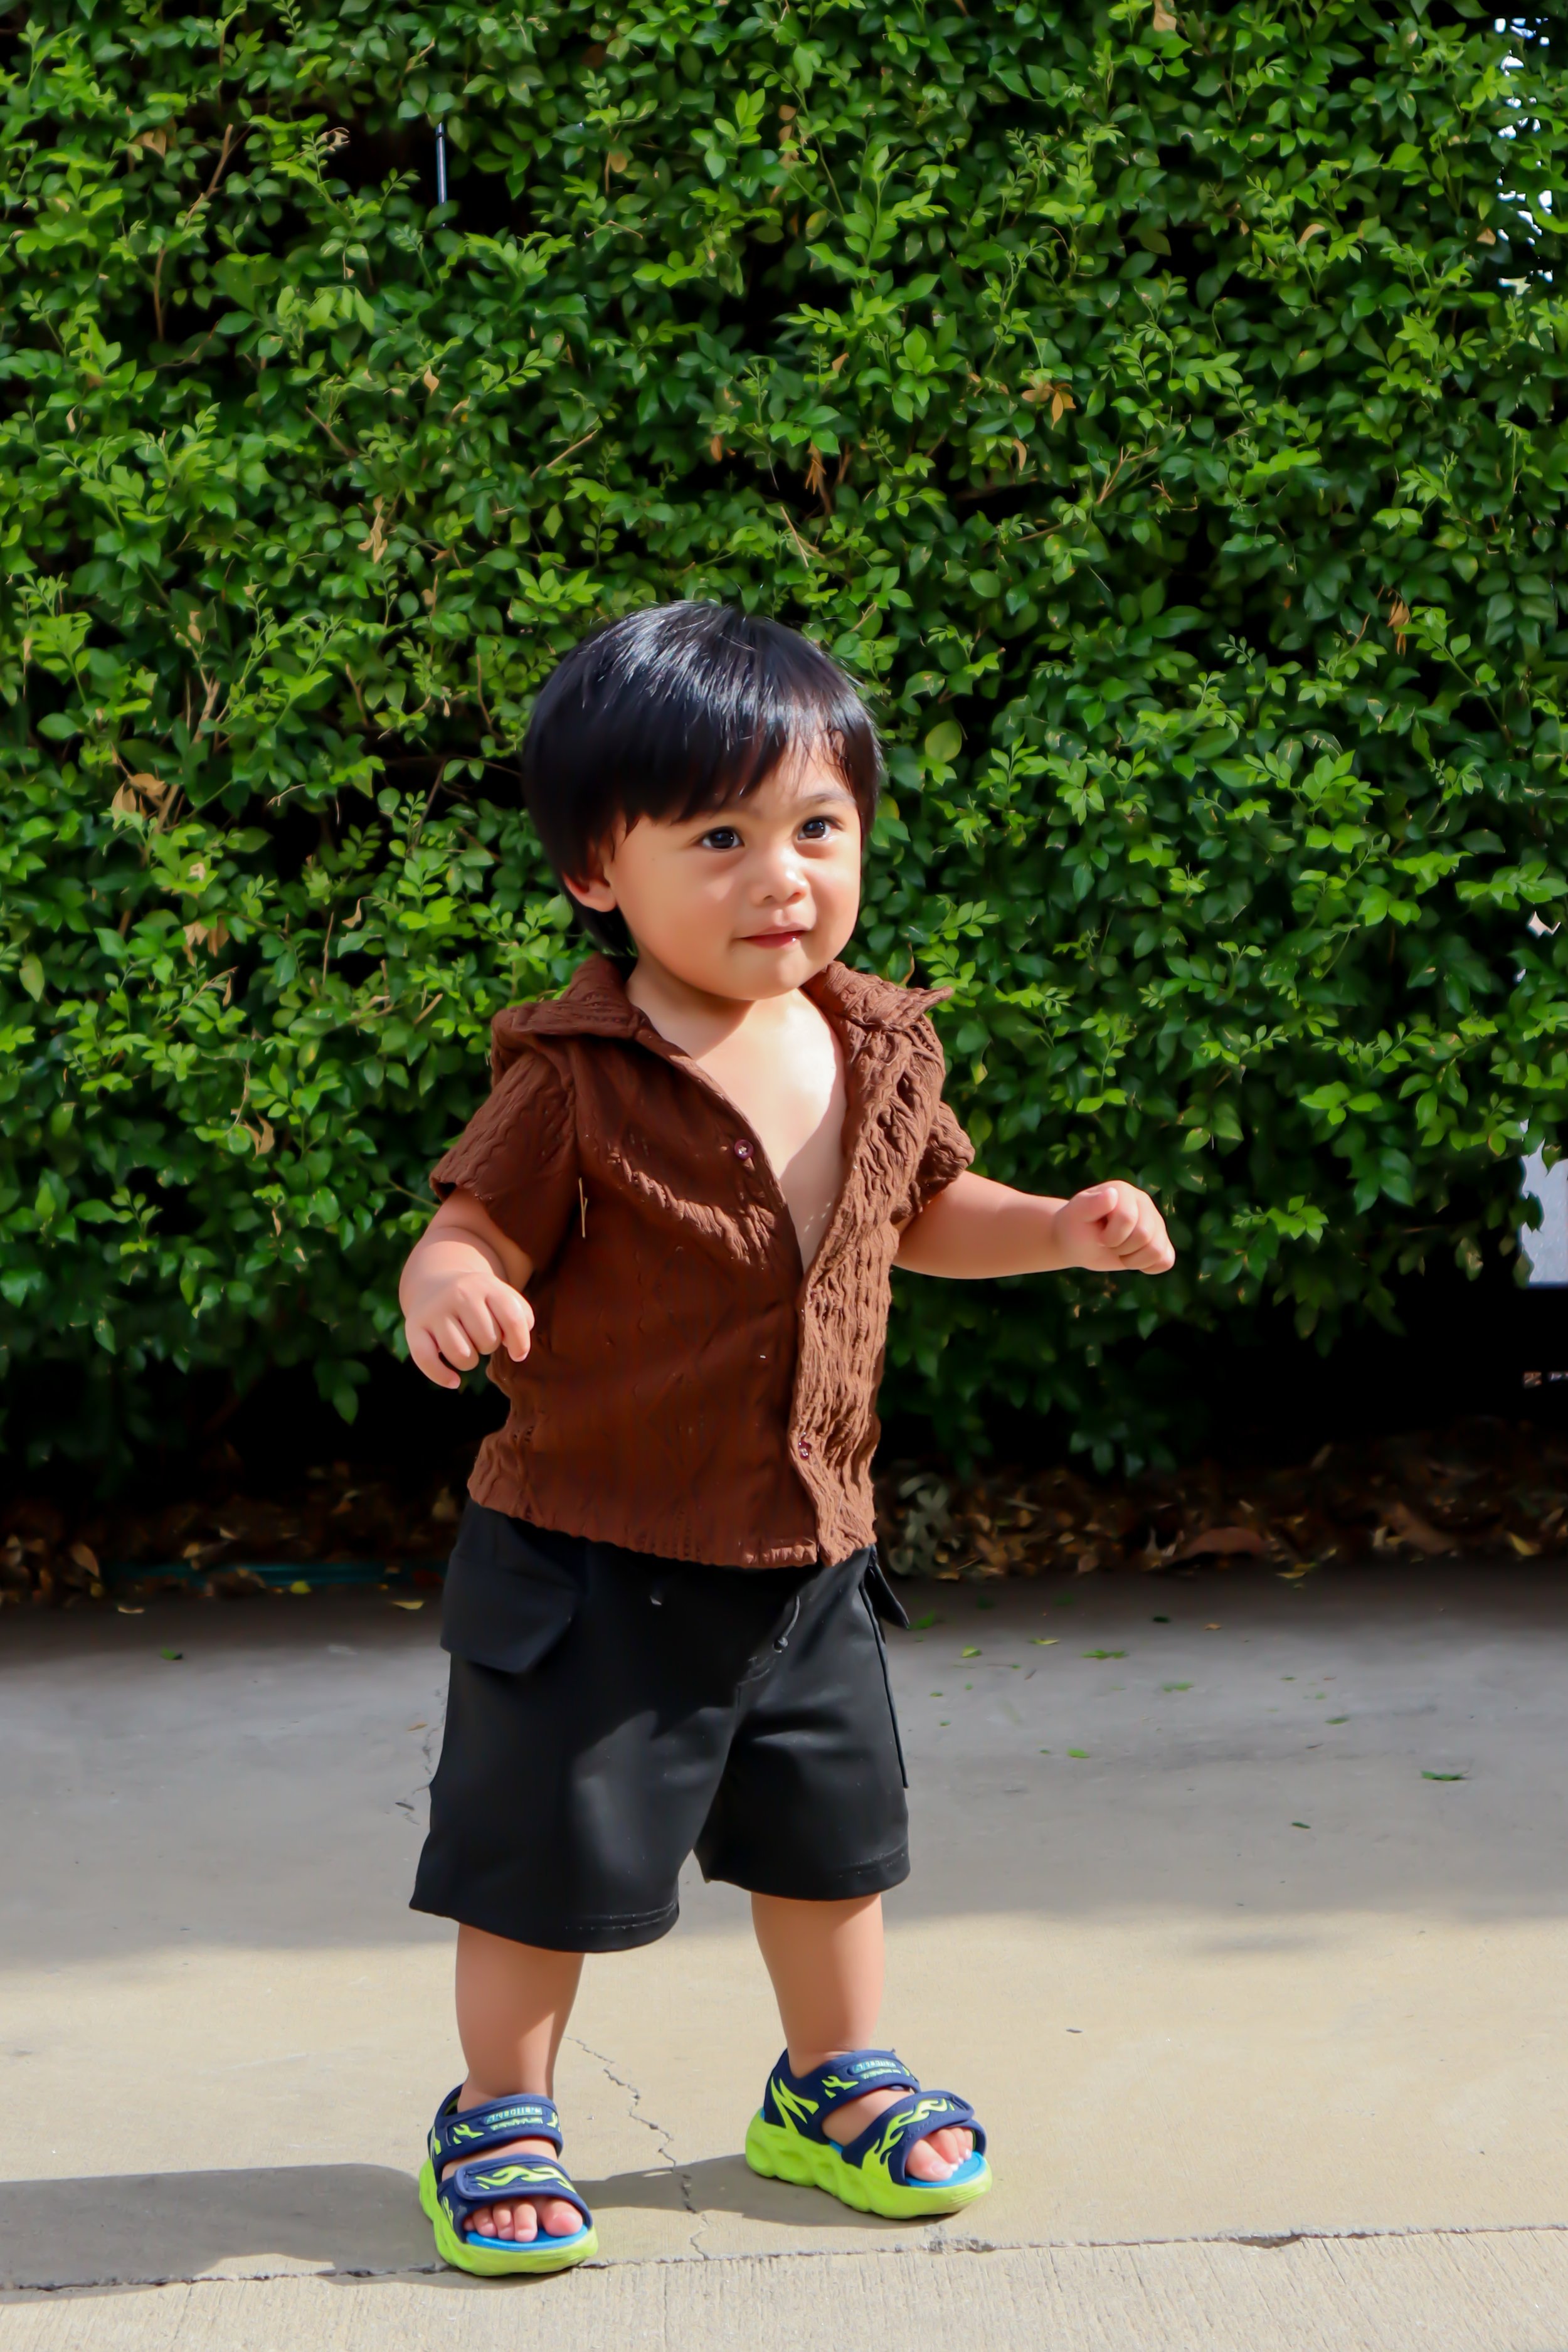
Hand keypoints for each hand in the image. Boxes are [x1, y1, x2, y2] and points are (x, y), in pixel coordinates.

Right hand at [404, 1272, 533, 1389]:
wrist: (435, 1282)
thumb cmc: (478, 1300)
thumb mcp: (502, 1296)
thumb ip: (520, 1318)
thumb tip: (517, 1351)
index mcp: (485, 1285)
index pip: (512, 1318)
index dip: (520, 1343)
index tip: (517, 1353)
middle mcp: (459, 1294)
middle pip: (487, 1340)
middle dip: (489, 1346)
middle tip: (480, 1337)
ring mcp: (435, 1310)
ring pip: (461, 1354)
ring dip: (469, 1361)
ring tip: (467, 1349)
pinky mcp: (413, 1327)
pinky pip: (426, 1360)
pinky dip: (442, 1376)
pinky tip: (454, 1381)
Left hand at [1053, 1182, 1173, 1275]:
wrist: (1078, 1240)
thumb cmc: (1076, 1227)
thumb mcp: (1076, 1215)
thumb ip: (1090, 1204)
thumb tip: (1111, 1193)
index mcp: (1123, 1192)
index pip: (1128, 1219)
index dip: (1110, 1236)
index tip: (1097, 1234)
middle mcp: (1144, 1203)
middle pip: (1144, 1236)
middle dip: (1120, 1248)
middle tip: (1107, 1243)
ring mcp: (1156, 1222)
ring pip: (1157, 1251)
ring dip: (1132, 1260)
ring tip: (1119, 1251)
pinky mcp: (1161, 1241)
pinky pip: (1166, 1261)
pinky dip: (1148, 1267)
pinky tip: (1133, 1259)